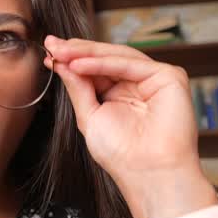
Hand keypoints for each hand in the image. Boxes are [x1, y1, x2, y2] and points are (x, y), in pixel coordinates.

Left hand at [44, 35, 215, 217]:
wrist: (147, 173)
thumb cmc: (122, 155)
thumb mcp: (89, 116)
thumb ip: (78, 88)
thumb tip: (62, 63)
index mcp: (121, 94)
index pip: (95, 69)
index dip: (72, 60)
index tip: (48, 52)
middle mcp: (138, 84)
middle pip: (105, 59)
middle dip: (76, 51)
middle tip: (52, 45)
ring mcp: (154, 78)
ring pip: (117, 56)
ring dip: (86, 53)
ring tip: (61, 53)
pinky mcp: (169, 76)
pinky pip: (129, 64)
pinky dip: (102, 63)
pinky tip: (79, 64)